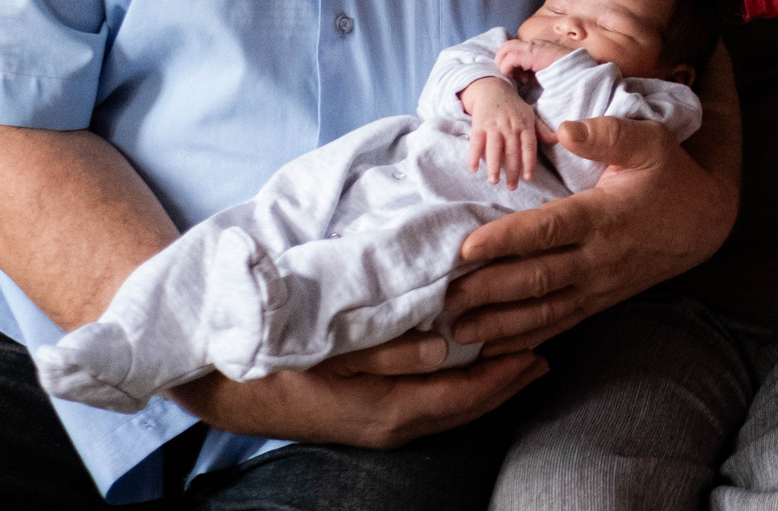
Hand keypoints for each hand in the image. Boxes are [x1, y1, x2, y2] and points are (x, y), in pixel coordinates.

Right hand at [168, 332, 543, 447]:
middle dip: (508, 382)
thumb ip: (393, 350)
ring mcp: (383, 428)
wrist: (232, 388)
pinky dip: (461, 391)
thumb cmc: (286, 360)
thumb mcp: (337, 350)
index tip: (539, 349)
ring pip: (452, 411)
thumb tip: (447, 349)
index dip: (506, 374)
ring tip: (520, 358)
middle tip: (545, 351)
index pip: (467, 397)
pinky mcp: (372, 420)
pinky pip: (432, 408)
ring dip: (488, 386)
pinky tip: (469, 369)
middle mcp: (394, 426)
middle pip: (468, 409)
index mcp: (391, 409)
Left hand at [442, 115, 734, 352]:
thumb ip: (607, 135)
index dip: (506, 240)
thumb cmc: (669, 176)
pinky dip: (524, 339)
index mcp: (602, 216)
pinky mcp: (598, 301)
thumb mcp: (650, 141)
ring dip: (498, 324)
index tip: (466, 248)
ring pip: (542, 311)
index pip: (547, 230)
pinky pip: (558, 324)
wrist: (704, 223)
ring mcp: (597, 286)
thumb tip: (563, 130)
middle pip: (535, 279)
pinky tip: (492, 348)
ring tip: (457, 331)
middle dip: (487, 290)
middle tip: (443, 299)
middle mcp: (597, 258)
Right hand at [459, 76, 544, 186]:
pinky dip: (474, 155)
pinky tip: (473, 168)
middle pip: (512, 151)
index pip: (528, 146)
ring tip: (494, 181)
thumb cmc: (514, 106)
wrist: (492, 89)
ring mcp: (494, 125)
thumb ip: (542, 129)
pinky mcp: (478, 125)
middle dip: (512, 170)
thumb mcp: (530, 114)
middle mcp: (510, 125)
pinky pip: (476, 142)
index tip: (528, 178)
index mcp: (524, 124)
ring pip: (494, 148)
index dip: (529, 163)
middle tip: (512, 187)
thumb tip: (556, 139)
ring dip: (493, 166)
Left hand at [491, 37, 571, 77]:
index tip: (520, 78)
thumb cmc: (568, 78)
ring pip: (506, 48)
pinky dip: (508, 68)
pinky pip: (510, 57)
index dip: (511, 62)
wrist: (581, 75)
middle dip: (503, 60)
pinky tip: (518, 79)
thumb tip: (522, 81)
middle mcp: (535, 44)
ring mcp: (534, 46)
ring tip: (513, 78)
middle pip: (508, 45)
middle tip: (510, 77)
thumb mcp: (548, 74)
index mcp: (539, 48)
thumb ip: (535, 74)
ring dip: (504, 64)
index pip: (516, 48)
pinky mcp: (532, 53)